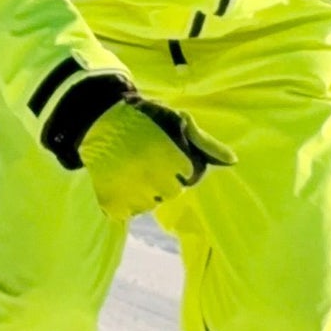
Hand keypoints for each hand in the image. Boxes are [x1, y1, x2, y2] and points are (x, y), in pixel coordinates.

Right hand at [78, 97, 234, 219]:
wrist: (98, 118)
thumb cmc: (144, 118)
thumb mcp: (177, 121)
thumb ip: (205, 143)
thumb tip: (232, 161)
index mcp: (173, 159)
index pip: (190, 176)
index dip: (180, 162)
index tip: (165, 148)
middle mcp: (153, 180)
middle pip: (172, 192)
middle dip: (164, 177)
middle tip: (147, 157)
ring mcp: (132, 193)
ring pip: (150, 204)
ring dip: (145, 190)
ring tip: (132, 166)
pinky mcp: (112, 202)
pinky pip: (127, 212)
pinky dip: (125, 200)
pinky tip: (120, 178)